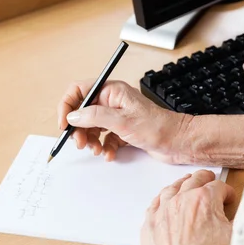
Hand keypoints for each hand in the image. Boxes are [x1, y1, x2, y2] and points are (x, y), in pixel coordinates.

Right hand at [57, 79, 192, 162]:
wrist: (178, 142)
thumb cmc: (158, 127)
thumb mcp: (122, 121)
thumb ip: (94, 117)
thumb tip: (73, 116)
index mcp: (112, 91)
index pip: (79, 91)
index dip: (68, 106)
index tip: (64, 124)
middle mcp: (113, 101)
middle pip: (83, 112)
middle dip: (80, 129)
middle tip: (81, 143)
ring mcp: (118, 116)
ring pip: (93, 127)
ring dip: (91, 141)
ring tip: (97, 150)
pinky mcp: (123, 131)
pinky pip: (105, 138)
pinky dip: (104, 147)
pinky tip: (109, 154)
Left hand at [141, 170, 234, 244]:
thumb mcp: (235, 236)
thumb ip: (241, 218)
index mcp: (204, 199)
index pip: (219, 186)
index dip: (227, 192)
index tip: (228, 198)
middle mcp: (181, 199)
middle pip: (194, 180)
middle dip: (205, 179)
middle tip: (209, 180)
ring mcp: (163, 210)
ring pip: (172, 189)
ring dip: (182, 184)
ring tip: (186, 184)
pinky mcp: (150, 223)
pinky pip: (154, 204)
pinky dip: (161, 199)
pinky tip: (164, 200)